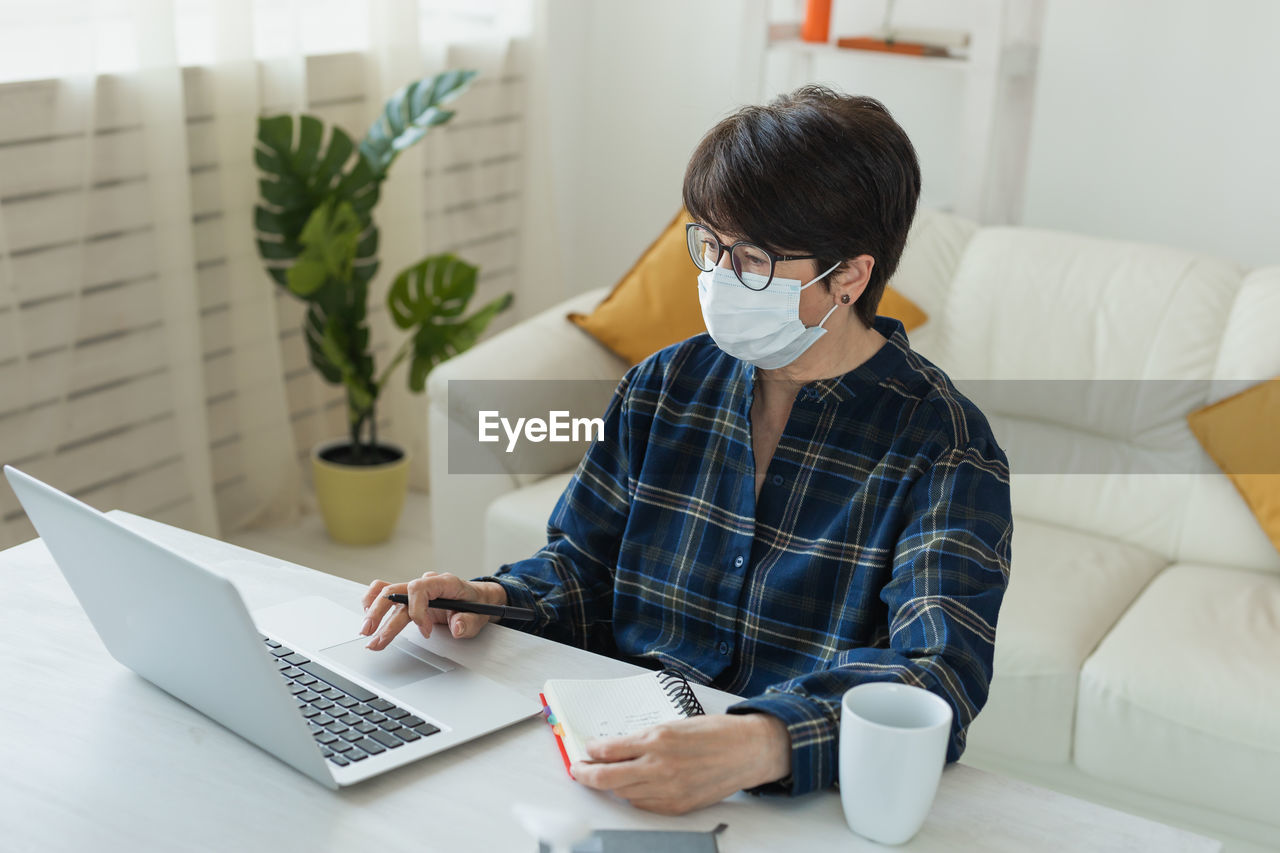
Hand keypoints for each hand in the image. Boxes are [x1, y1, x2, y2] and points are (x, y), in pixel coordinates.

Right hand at [358, 572, 507, 649]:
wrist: (479, 598)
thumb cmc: (477, 605)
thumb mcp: (481, 616)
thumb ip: (469, 622)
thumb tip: (456, 627)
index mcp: (445, 583)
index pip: (420, 588)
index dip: (418, 610)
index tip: (425, 631)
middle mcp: (427, 583)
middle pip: (397, 591)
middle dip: (382, 614)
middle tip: (374, 636)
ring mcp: (416, 589)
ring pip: (388, 593)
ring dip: (373, 611)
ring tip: (366, 631)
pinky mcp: (410, 597)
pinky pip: (386, 592)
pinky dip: (374, 602)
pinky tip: (368, 617)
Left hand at [570, 712, 790, 815]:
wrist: (747, 750)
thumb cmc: (714, 733)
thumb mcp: (674, 725)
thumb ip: (643, 738)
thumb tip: (615, 748)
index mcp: (657, 739)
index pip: (608, 750)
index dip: (590, 752)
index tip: (584, 750)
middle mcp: (659, 766)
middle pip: (607, 778)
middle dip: (586, 774)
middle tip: (579, 770)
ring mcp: (668, 789)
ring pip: (623, 794)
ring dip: (611, 785)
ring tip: (606, 777)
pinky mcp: (677, 806)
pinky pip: (643, 805)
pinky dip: (633, 796)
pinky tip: (633, 787)